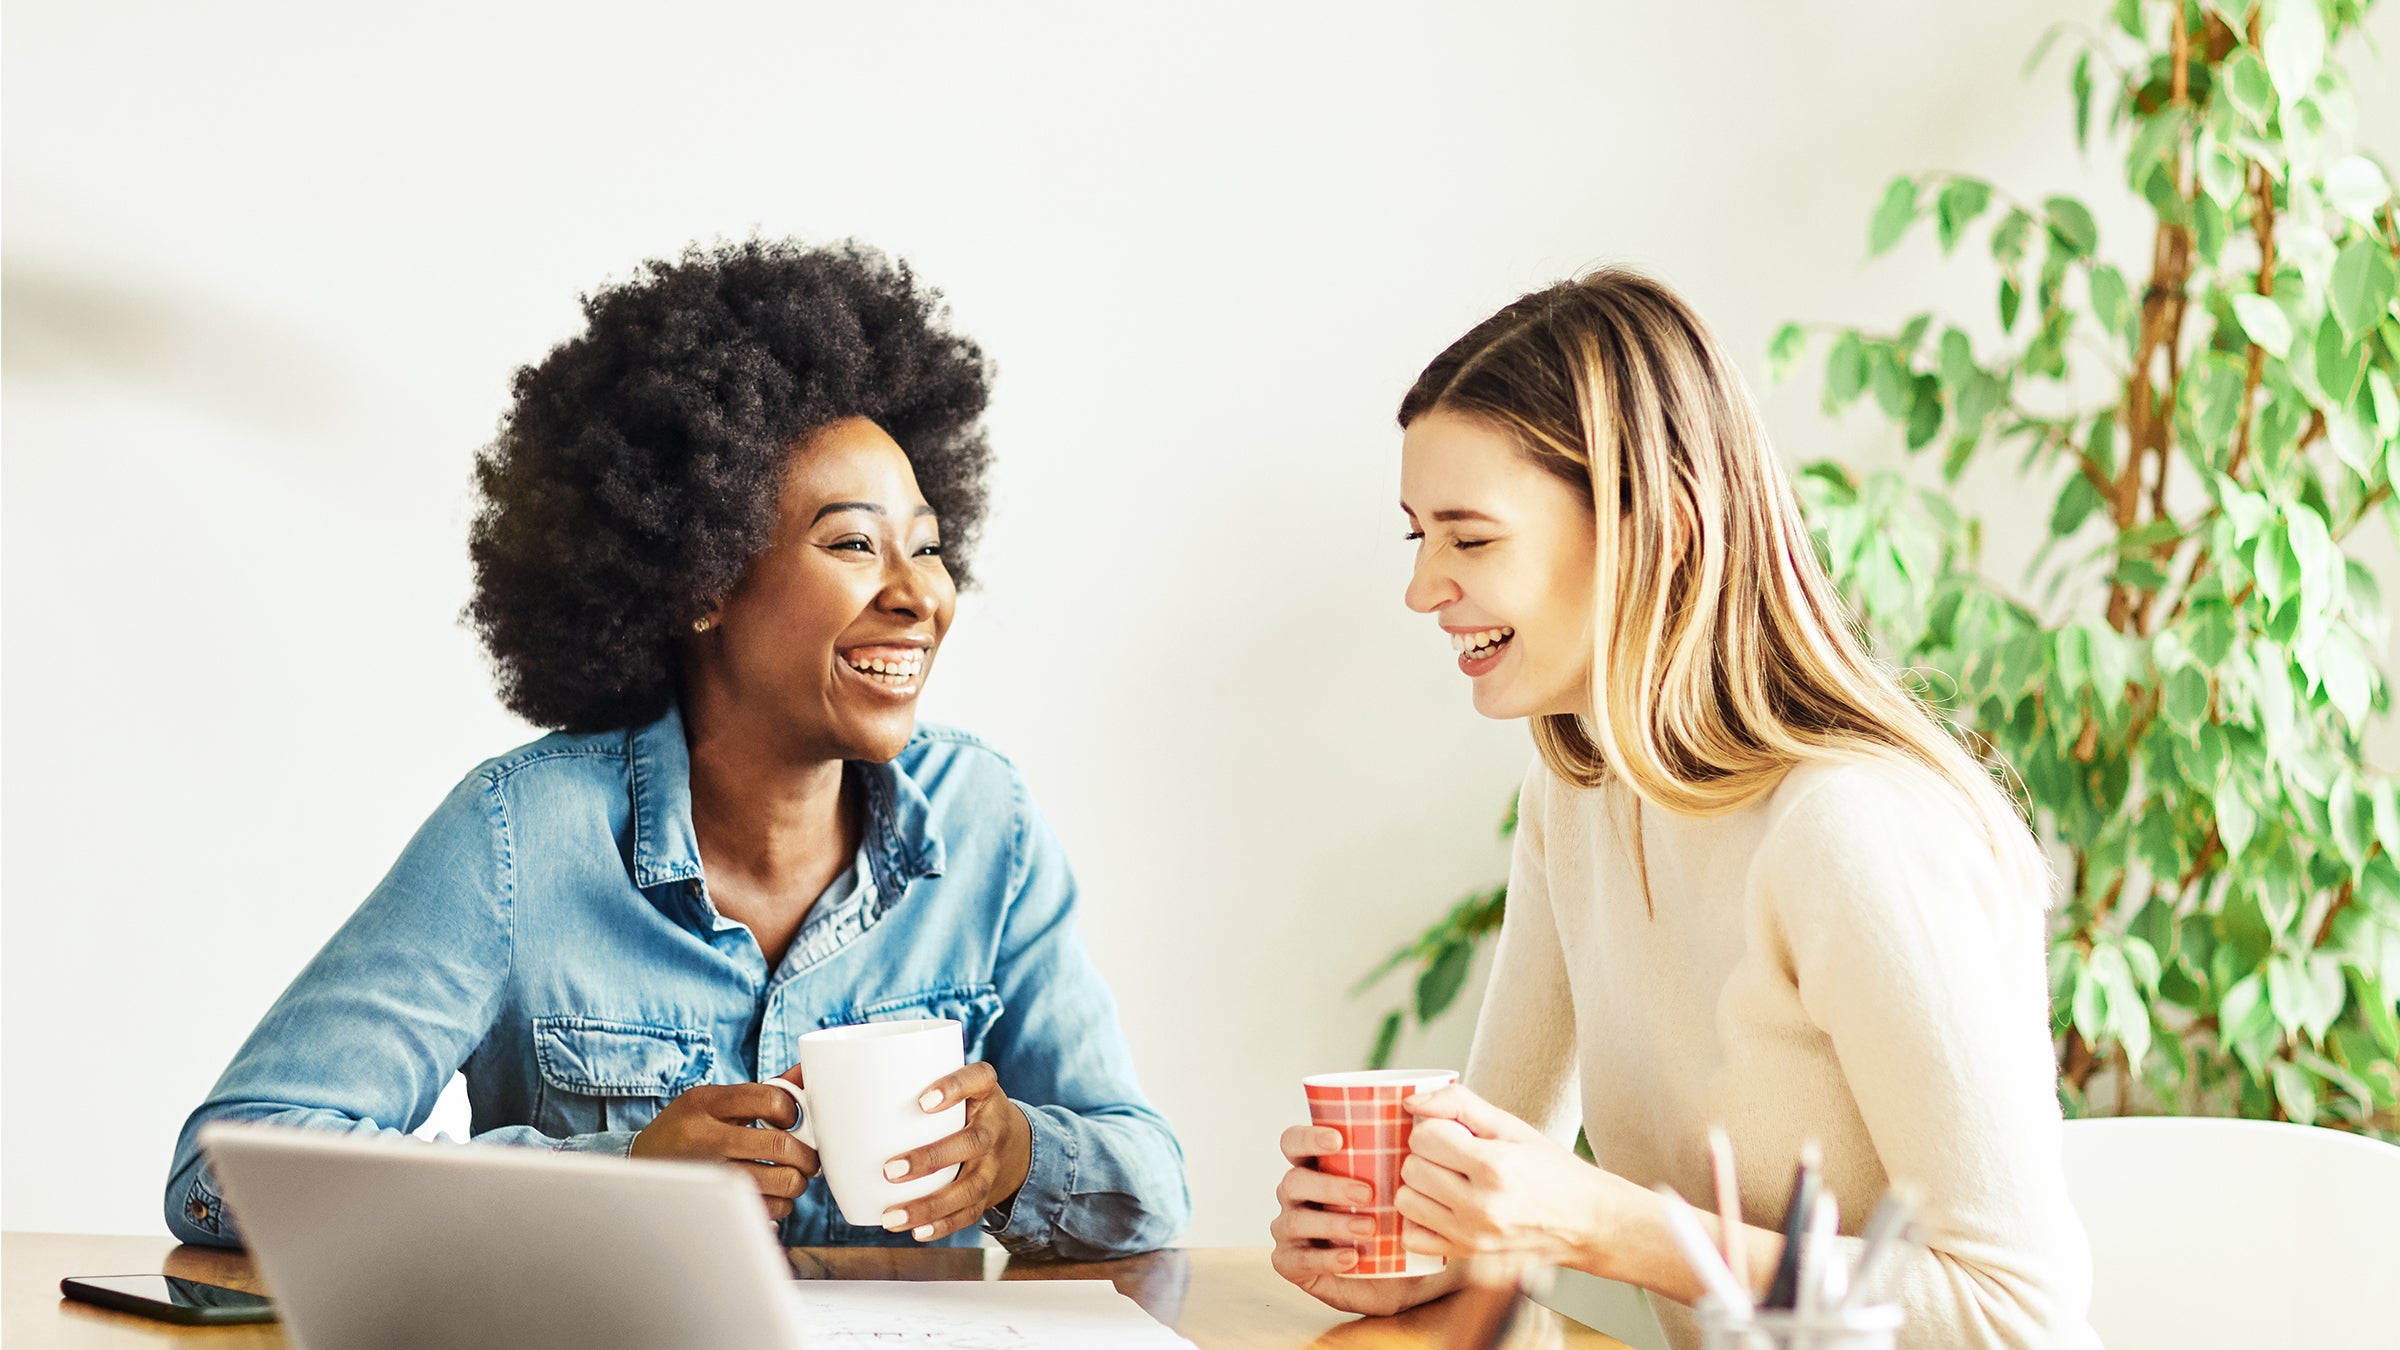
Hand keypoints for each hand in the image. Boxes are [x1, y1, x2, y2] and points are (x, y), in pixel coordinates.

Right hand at [630, 1066, 818, 1219]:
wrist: (638, 1165)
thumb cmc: (689, 1128)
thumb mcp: (715, 1100)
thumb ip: (764, 1090)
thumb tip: (807, 1070)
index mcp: (706, 1102)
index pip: (770, 1099)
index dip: (792, 1110)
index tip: (790, 1120)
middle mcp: (705, 1137)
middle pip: (780, 1146)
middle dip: (806, 1154)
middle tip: (805, 1157)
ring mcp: (709, 1174)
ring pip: (780, 1182)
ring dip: (796, 1181)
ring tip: (788, 1175)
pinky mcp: (714, 1205)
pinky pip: (771, 1209)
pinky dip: (781, 1203)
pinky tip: (769, 1193)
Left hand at [876, 1061, 1030, 1241]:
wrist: (1012, 1143)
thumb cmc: (960, 1109)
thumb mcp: (949, 1086)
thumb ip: (904, 1085)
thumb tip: (825, 1090)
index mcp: (984, 1091)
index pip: (978, 1079)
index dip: (954, 1089)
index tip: (923, 1102)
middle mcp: (994, 1126)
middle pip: (973, 1141)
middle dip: (932, 1158)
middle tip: (889, 1170)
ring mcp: (993, 1163)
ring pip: (970, 1186)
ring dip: (930, 1204)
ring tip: (892, 1216)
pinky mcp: (988, 1193)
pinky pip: (969, 1213)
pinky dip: (942, 1225)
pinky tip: (915, 1231)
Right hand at [1269, 1123, 1458, 1315]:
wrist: (1407, 1274)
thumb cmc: (1402, 1218)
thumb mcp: (1410, 1181)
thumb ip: (1409, 1143)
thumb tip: (1417, 1102)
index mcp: (1315, 1165)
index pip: (1293, 1142)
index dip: (1307, 1137)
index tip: (1339, 1140)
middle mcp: (1297, 1195)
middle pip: (1293, 1181)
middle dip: (1329, 1186)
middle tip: (1368, 1194)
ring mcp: (1290, 1230)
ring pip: (1293, 1221)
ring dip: (1331, 1222)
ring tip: (1369, 1228)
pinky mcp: (1293, 1264)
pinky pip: (1294, 1260)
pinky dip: (1324, 1258)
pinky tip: (1352, 1257)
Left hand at [1396, 1085, 1647, 1272]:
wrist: (1586, 1221)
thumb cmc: (1550, 1169)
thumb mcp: (1511, 1126)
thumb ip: (1459, 1104)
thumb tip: (1410, 1100)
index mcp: (1494, 1166)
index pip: (1424, 1137)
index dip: (1437, 1129)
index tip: (1458, 1135)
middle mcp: (1481, 1206)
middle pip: (1411, 1167)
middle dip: (1428, 1156)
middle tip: (1455, 1158)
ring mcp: (1472, 1237)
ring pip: (1405, 1200)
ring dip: (1421, 1187)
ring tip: (1450, 1182)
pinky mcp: (1467, 1257)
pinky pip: (1412, 1237)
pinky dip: (1421, 1220)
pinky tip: (1444, 1208)